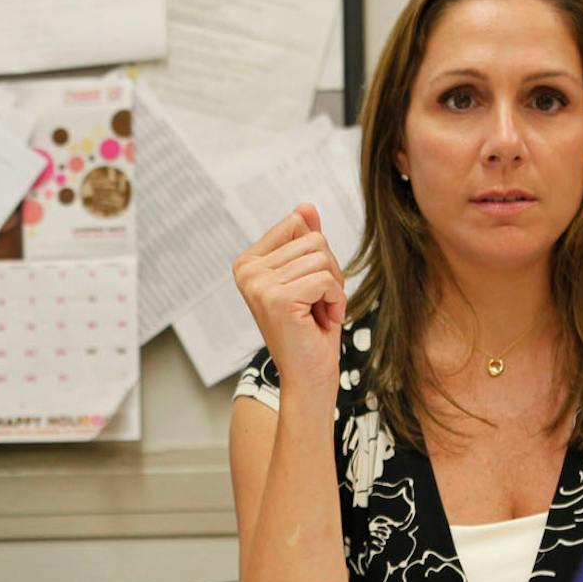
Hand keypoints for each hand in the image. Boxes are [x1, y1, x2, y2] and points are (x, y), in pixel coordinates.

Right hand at [232, 204, 345, 397]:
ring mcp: (258, 284)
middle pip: (313, 239)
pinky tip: (322, 320)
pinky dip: (335, 300)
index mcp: (248, 262)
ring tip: (318, 312)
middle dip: (328, 271)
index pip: (298, 224)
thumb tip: (306, 206)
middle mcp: (247, 270)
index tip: (309, 287)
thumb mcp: (309, 276)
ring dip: (333, 287)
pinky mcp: (277, 299)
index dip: (316, 255)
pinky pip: (326, 278)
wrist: (308, 374)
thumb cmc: (309, 329)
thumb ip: (304, 240)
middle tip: (317, 303)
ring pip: (321, 257)